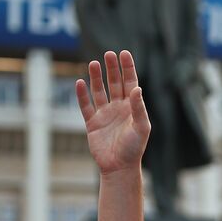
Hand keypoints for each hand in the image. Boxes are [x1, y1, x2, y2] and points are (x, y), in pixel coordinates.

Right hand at [76, 50, 151, 175]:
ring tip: (93, 63)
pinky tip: (80, 82)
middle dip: (112, 68)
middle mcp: (119, 108)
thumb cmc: (134, 149)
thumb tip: (137, 88)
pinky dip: (82, 95)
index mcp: (132, 107)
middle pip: (114, 83)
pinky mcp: (92, 123)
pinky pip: (85, 106)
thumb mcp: (141, 127)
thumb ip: (139, 108)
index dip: (127, 68)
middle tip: (108, 54)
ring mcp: (105, 114)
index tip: (124, 53)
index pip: (130, 82)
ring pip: (99, 91)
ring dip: (96, 78)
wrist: (119, 168)